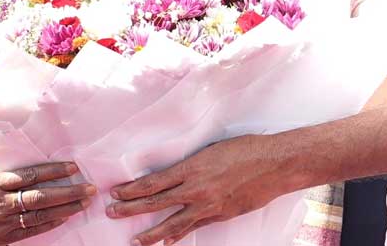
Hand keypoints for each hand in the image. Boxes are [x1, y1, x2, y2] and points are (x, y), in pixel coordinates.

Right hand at [0, 162, 94, 243]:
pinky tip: (62, 219)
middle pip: (42, 196)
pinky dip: (48, 224)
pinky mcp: (0, 238)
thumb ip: (1, 178)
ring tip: (82, 203)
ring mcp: (2, 222)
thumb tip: (22, 175)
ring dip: (64, 209)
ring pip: (40, 214)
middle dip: (68, 192)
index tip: (72, 166)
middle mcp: (2, 202)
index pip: (32, 175)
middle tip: (88, 188)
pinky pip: (30, 231)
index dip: (54, 171)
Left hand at [106, 135, 291, 245]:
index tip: (116, 193)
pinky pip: (195, 227)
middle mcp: (196, 189)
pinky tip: (169, 242)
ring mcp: (208, 205)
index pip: (153, 182)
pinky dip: (179, 235)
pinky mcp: (221, 215)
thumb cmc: (245, 149)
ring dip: (151, 234)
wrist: (274, 164)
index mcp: (191, 168)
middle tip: (112, 214)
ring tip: (135, 241)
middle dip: (131, 210)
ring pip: (173, 223)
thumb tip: (174, 175)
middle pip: (156, 203)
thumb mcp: (211, 149)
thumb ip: (192, 164)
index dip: (132, 190)